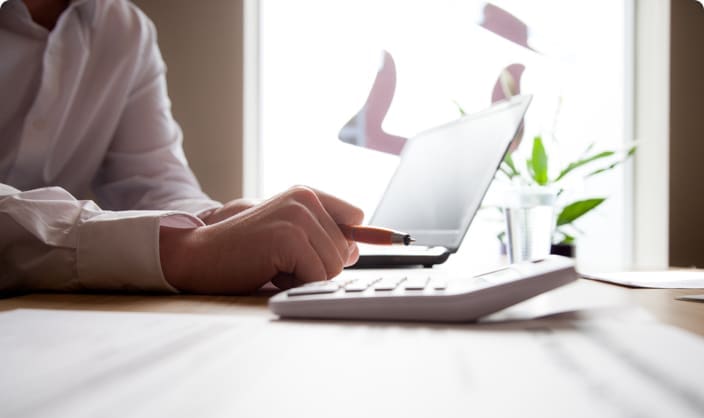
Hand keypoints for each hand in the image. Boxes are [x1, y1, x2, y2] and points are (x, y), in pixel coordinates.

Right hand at [160, 186, 363, 293]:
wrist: (198, 255)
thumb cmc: (242, 251)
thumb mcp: (286, 234)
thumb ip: (321, 236)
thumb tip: (356, 250)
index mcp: (306, 194)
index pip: (355, 217)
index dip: (346, 241)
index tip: (331, 253)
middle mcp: (305, 199)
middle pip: (346, 249)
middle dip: (319, 266)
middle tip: (283, 262)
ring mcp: (298, 216)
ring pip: (334, 266)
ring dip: (306, 277)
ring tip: (275, 265)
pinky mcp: (289, 238)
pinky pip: (317, 277)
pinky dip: (295, 284)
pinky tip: (270, 272)